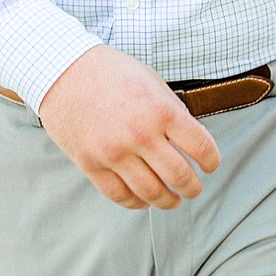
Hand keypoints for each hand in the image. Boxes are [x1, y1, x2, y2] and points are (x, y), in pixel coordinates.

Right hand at [37, 44, 219, 209]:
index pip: (201, 146)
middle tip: (195, 190)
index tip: (211, 166)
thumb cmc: (112, 72)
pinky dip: (135, 203)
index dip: (212, 161)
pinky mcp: (90, 164)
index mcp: (162, 111)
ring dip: (167, 201)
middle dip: (192, 188)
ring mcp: (114, 153)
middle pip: (178, 175)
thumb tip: (190, 140)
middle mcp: (140, 135)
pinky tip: (144, 201)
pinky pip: (118, 194)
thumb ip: (172, 112)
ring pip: (150, 191)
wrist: (64, 72)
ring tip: (174, 200)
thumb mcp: (153, 82)